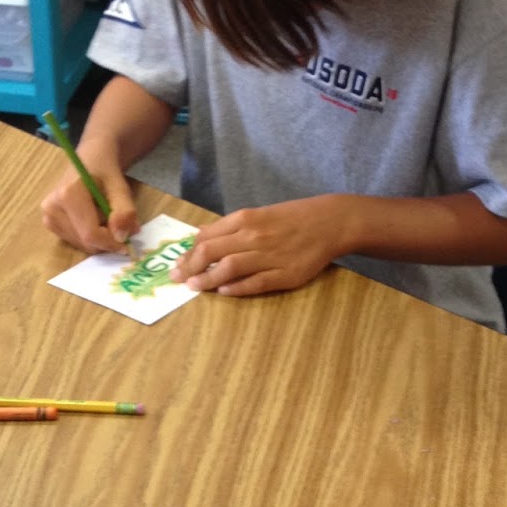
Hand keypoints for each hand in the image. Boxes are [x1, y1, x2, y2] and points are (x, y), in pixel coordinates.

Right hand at [40, 155, 138, 254]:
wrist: (90, 159)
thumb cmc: (105, 171)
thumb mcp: (120, 187)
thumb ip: (124, 211)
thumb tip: (121, 237)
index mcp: (68, 195)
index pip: (90, 234)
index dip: (111, 243)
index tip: (127, 244)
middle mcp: (52, 207)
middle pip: (85, 242)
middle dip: (106, 240)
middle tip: (120, 226)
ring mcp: (48, 216)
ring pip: (81, 244)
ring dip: (99, 239)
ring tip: (105, 217)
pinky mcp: (49, 223)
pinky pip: (75, 241)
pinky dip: (89, 237)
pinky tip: (93, 219)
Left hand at [170, 195, 345, 295]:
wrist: (329, 222)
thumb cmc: (291, 218)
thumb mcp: (258, 214)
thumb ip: (229, 226)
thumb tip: (200, 235)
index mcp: (246, 219)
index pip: (207, 237)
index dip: (188, 253)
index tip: (178, 265)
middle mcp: (254, 236)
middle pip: (212, 252)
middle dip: (190, 267)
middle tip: (177, 279)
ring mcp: (270, 256)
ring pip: (230, 268)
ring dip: (208, 279)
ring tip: (194, 287)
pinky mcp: (285, 274)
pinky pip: (256, 282)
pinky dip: (238, 288)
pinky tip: (224, 292)